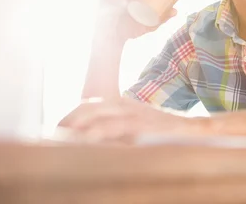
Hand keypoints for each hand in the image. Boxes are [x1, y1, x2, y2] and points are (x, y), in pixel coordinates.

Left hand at [57, 97, 206, 143]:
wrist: (193, 130)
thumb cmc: (162, 131)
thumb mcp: (136, 124)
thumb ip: (115, 127)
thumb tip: (88, 140)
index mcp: (120, 104)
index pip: (86, 107)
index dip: (68, 118)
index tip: (55, 131)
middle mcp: (123, 105)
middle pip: (85, 109)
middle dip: (66, 123)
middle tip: (52, 139)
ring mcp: (132, 114)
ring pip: (95, 115)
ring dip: (76, 128)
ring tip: (61, 140)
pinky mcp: (141, 126)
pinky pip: (114, 127)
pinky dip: (96, 133)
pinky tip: (85, 142)